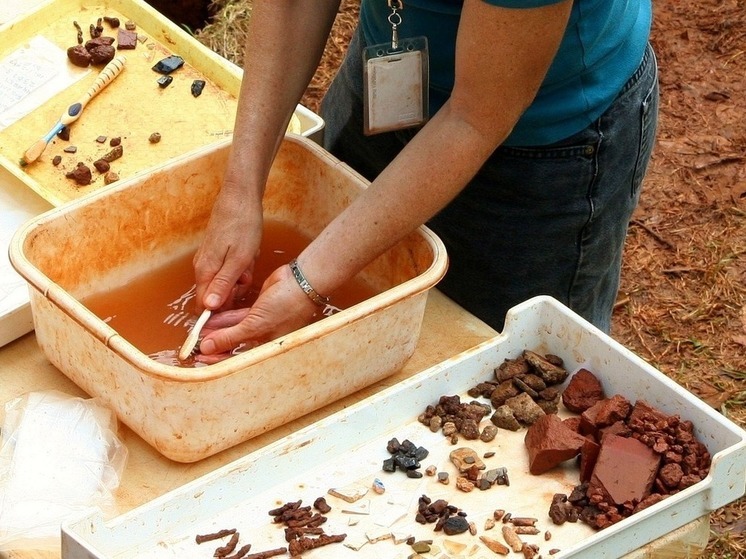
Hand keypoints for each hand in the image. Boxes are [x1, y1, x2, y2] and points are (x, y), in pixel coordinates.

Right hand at [193, 186, 262, 311]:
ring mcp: (208, 258)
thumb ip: (223, 284)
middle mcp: (201, 267)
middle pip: (216, 294)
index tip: (238, 298)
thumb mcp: (239, 260)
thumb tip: (209, 307)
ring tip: (248, 260)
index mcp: (205, 271)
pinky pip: (227, 269)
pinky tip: (247, 254)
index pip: (205, 305)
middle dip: (234, 290)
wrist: (240, 197)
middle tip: (247, 274)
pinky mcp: (215, 251)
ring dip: (239, 276)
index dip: (222, 309)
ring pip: (224, 281)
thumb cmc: (243, 227)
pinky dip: (240, 266)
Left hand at [195, 263, 317, 361]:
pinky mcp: (260, 309)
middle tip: (196, 343)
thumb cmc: (286, 307)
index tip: (200, 358)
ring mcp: (262, 322)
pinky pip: (239, 316)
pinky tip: (212, 317)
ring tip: (200, 329)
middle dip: (216, 343)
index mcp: (267, 349)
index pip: (238, 359)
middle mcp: (264, 338)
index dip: (218, 359)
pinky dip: (226, 317)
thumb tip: (207, 348)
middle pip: (235, 344)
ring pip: (235, 329)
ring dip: (219, 329)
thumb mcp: (255, 325)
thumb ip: (230, 336)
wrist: (300, 282)